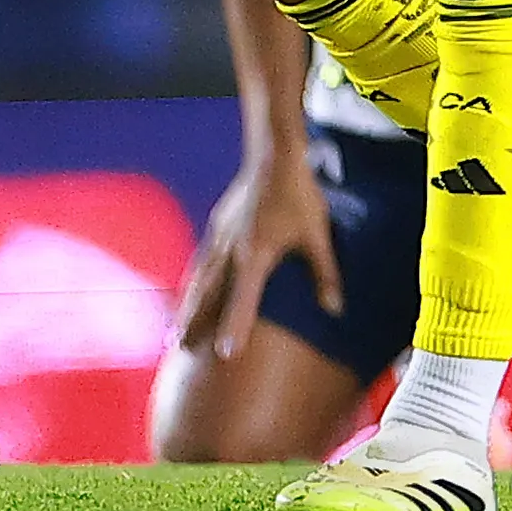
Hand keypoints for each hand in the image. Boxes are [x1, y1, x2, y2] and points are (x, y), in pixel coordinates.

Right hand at [173, 149, 340, 359]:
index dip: (235, 328)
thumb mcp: (317, 235)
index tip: (225, 355)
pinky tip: (190, 290)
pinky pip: (201, 262)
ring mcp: (220, 238)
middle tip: (180, 349)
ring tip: (176, 330)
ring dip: (188, 306)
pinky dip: (193, 282)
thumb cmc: (298, 195)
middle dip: (195, 323)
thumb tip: (335, 309)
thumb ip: (324, 274)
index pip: (243, 301)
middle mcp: (231, 252)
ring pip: (200, 279)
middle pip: (209, 295)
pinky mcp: (218, 226)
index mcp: (255, 257)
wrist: (273, 155)